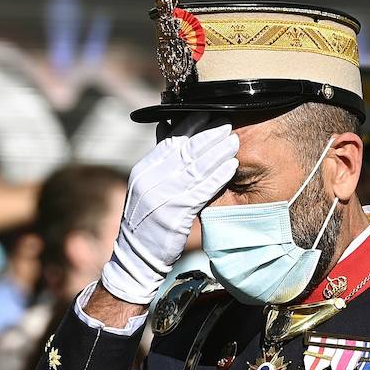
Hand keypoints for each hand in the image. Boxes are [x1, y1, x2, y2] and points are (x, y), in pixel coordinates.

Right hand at [98, 124, 237, 305]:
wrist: (136, 256)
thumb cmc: (146, 222)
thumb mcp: (146, 188)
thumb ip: (159, 163)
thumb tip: (169, 131)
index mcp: (143, 170)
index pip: (170, 141)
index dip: (191, 126)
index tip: (208, 113)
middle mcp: (150, 180)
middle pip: (184, 151)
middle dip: (208, 135)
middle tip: (227, 122)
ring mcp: (162, 197)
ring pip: (195, 168)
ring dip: (217, 153)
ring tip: (233, 141)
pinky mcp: (175, 214)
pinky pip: (201, 191)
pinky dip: (217, 177)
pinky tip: (231, 167)